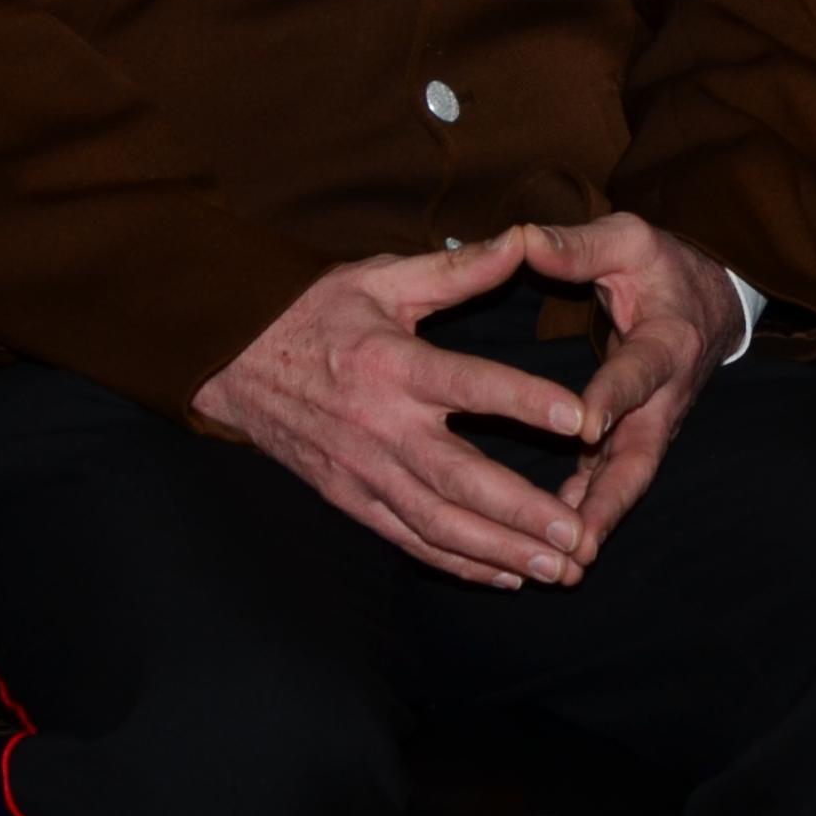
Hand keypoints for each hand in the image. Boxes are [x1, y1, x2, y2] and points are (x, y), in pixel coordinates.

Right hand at [193, 227, 604, 591]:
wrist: (232, 361)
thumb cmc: (315, 312)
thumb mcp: (382, 278)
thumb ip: (457, 270)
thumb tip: (523, 240)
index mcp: (394, 364)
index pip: (470, 385)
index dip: (527, 403)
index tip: (582, 420)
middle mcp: (382, 426)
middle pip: (460, 478)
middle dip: (523, 511)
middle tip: (579, 533)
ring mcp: (365, 471)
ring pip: (439, 523)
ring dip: (501, 551)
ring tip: (557, 566)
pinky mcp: (351, 500)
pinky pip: (409, 541)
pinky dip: (458, 563)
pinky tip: (505, 575)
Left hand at [521, 212, 743, 557]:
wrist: (708, 299)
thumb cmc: (660, 265)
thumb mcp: (626, 240)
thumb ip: (576, 245)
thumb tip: (521, 239)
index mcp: (666, 341)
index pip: (637, 373)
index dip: (612, 397)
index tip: (584, 425)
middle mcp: (666, 395)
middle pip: (641, 456)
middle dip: (610, 499)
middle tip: (579, 538)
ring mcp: (654, 424)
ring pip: (628, 481)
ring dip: (597, 520)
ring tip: (562, 561)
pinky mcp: (638, 438)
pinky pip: (614, 481)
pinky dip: (589, 512)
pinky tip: (553, 545)